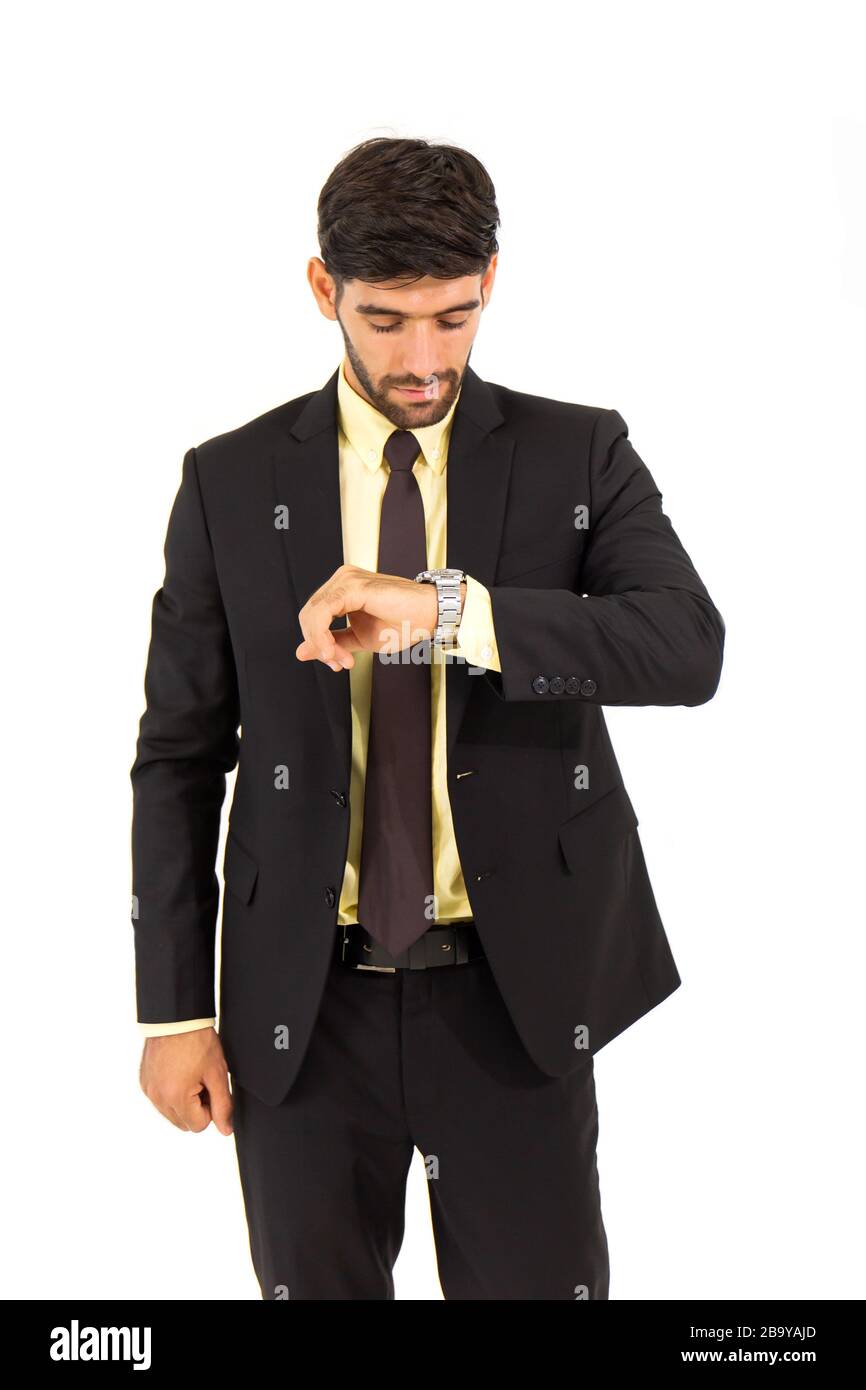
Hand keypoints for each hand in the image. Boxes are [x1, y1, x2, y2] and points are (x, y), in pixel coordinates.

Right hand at [140, 1028, 232, 1134]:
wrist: (176, 1018)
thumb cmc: (197, 1041)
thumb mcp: (217, 1073)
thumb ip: (223, 1105)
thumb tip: (226, 1130)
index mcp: (176, 1097)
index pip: (199, 1126)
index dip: (210, 1107)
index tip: (210, 1086)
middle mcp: (158, 1098)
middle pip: (184, 1123)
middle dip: (196, 1107)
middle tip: (202, 1080)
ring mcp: (148, 1090)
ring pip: (171, 1113)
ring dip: (183, 1101)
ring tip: (190, 1074)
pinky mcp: (144, 1082)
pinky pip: (160, 1100)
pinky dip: (170, 1093)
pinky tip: (178, 1071)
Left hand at [296, 565, 462, 670]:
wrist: (430, 615)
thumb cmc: (404, 622)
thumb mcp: (360, 638)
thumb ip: (332, 643)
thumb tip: (301, 652)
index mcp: (342, 589)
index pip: (313, 616)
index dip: (317, 643)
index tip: (334, 663)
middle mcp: (342, 579)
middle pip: (308, 615)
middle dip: (319, 646)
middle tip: (338, 664)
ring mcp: (346, 579)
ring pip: (312, 614)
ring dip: (322, 644)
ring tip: (342, 661)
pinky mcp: (352, 586)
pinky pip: (323, 612)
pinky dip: (324, 636)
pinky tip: (336, 652)